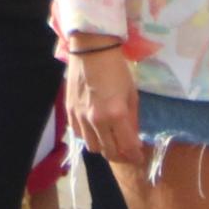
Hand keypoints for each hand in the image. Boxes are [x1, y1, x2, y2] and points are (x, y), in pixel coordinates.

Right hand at [64, 44, 139, 166]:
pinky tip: (94, 131)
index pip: (127, 146)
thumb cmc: (116, 69)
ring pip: (92, 147)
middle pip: (109, 151)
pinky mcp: (70, 112)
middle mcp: (97, 120)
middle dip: (120, 155)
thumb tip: (133, 136)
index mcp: (116, 115)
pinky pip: (78, 134)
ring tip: (109, 141)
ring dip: (103, 147)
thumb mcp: (132, 94)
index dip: (135, 155)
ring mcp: (81, 117)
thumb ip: (132, 118)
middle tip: (125, 152)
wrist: (91, 51)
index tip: (139, 157)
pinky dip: (88, 137)